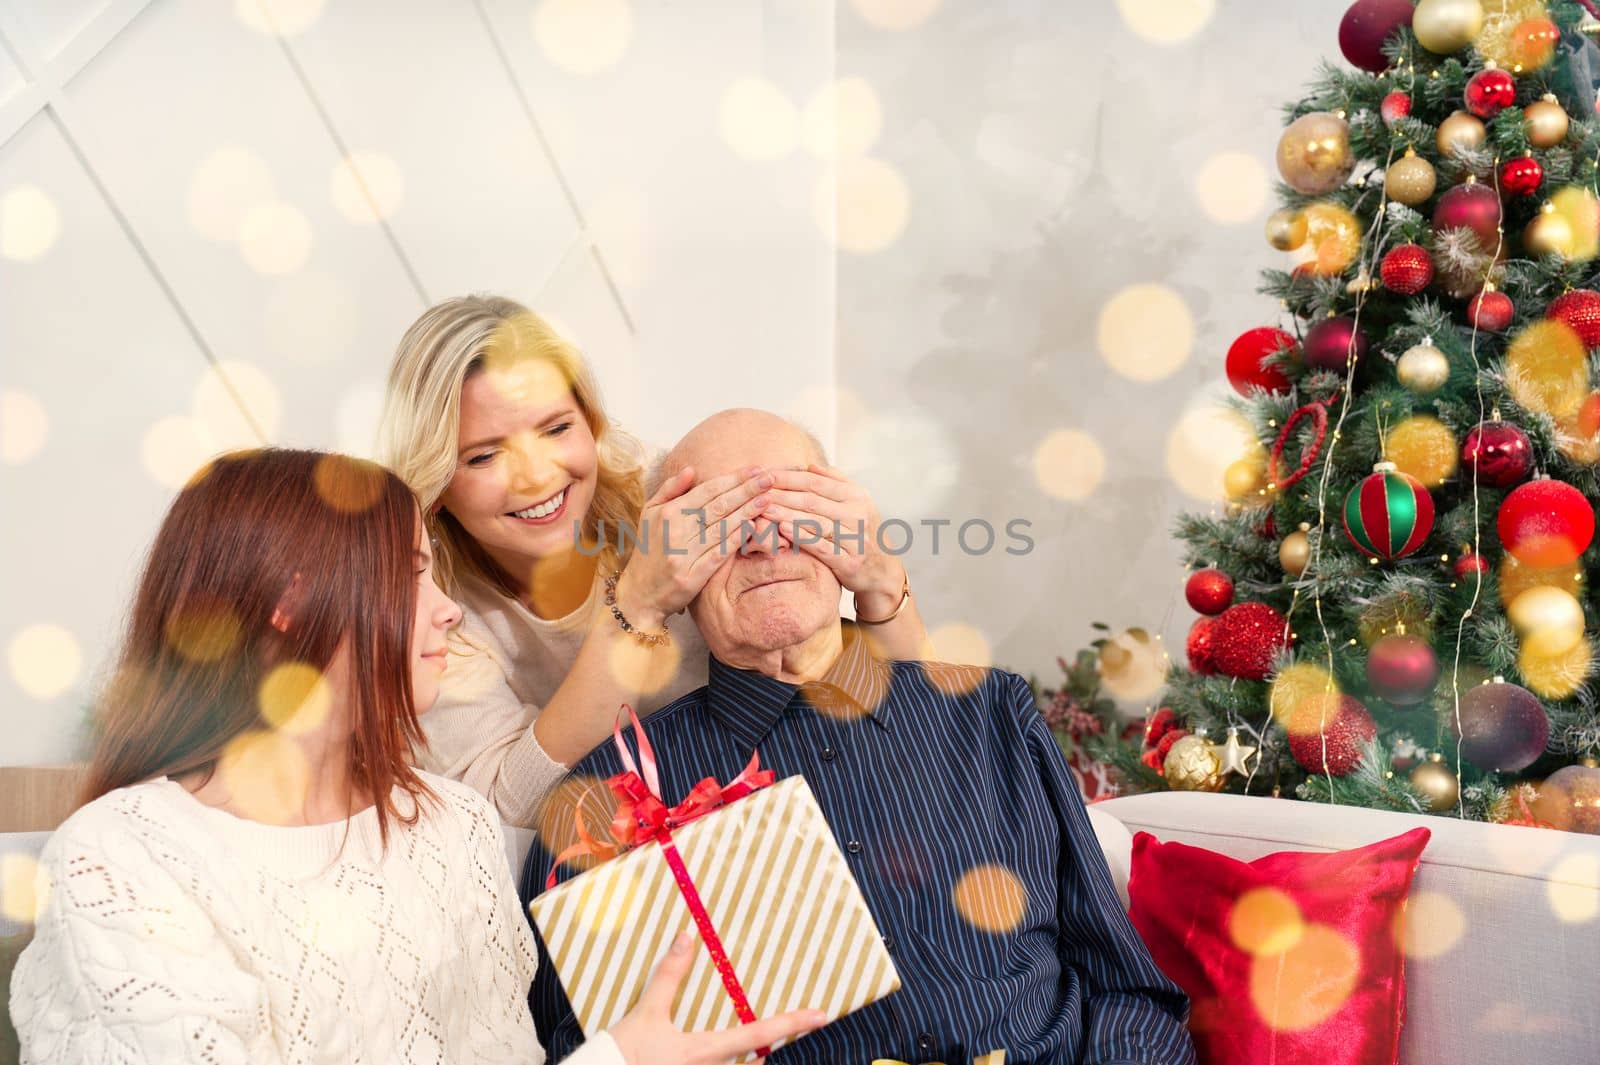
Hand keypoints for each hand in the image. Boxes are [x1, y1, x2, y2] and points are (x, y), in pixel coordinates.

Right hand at [606, 932, 828, 1064]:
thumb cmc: (624, 1054)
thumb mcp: (646, 1013)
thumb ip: (668, 977)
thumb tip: (687, 938)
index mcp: (704, 1051)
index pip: (759, 1034)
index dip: (793, 1022)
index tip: (821, 1014)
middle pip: (753, 1059)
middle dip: (767, 1044)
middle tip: (791, 1024)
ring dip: (743, 1054)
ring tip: (755, 1039)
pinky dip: (721, 1059)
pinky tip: (703, 1050)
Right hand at [614, 465, 773, 625]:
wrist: (639, 593)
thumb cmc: (648, 550)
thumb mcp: (649, 514)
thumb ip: (670, 489)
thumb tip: (691, 469)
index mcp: (668, 513)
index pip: (707, 490)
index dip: (733, 479)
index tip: (755, 470)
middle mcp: (676, 530)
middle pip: (718, 505)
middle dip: (747, 490)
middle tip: (769, 478)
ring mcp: (685, 554)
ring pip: (722, 527)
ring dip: (748, 511)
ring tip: (768, 498)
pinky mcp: (693, 575)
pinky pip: (720, 552)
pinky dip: (737, 538)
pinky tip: (754, 526)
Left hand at [761, 464, 904, 604]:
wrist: (881, 570)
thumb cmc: (860, 532)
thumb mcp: (856, 503)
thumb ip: (835, 482)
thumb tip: (810, 465)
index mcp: (857, 496)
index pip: (817, 482)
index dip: (789, 477)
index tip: (766, 474)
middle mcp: (858, 515)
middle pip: (812, 500)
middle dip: (782, 494)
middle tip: (757, 491)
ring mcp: (855, 539)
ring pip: (814, 522)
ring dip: (786, 514)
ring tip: (763, 508)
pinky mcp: (849, 561)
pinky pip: (821, 547)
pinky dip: (801, 537)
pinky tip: (783, 530)